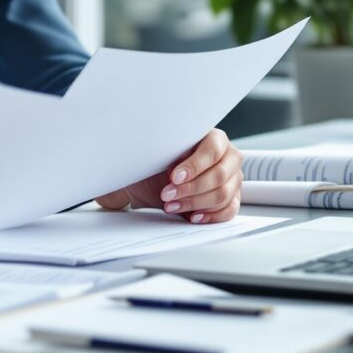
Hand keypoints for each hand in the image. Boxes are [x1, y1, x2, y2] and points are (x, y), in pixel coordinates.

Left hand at [94, 129, 241, 224]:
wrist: (152, 179)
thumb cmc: (153, 161)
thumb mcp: (144, 150)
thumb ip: (138, 146)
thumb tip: (120, 146)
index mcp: (210, 136)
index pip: (213, 148)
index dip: (194, 165)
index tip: (172, 177)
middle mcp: (226, 155)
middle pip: (220, 175)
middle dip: (191, 189)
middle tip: (166, 196)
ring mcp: (231, 177)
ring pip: (224, 193)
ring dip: (195, 203)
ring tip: (170, 206)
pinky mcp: (230, 198)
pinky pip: (229, 209)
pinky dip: (211, 215)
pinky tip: (191, 216)